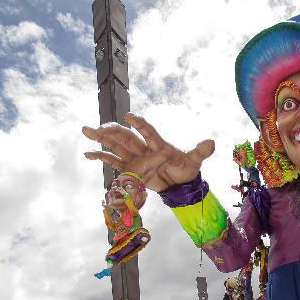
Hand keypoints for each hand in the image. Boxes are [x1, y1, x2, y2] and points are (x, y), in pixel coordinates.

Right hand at [82, 114, 214, 192]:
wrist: (180, 184)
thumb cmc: (186, 170)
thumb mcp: (194, 162)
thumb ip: (200, 152)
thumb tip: (212, 143)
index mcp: (159, 145)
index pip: (148, 132)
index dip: (140, 124)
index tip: (129, 115)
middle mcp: (145, 149)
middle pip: (127, 137)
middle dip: (113, 130)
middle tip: (99, 126)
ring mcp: (136, 158)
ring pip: (116, 146)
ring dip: (102, 139)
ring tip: (87, 130)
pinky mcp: (131, 168)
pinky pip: (114, 162)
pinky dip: (102, 158)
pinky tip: (88, 154)